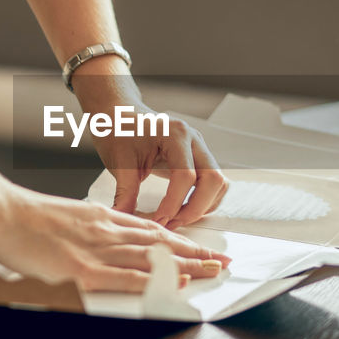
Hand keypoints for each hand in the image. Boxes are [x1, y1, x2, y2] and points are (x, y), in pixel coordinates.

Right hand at [0, 187, 229, 292]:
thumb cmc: (19, 218)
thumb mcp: (61, 219)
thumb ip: (82, 231)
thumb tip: (93, 245)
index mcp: (99, 218)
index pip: (148, 228)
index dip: (177, 239)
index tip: (198, 248)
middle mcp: (105, 230)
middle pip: (160, 241)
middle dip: (194, 252)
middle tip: (221, 262)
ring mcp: (96, 249)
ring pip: (153, 256)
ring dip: (187, 264)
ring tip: (213, 271)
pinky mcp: (82, 268)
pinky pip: (126, 275)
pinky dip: (155, 279)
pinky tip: (174, 282)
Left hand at [91, 102, 228, 229]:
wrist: (121, 114)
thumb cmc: (120, 131)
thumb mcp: (119, 161)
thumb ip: (125, 192)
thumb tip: (123, 219)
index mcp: (175, 134)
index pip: (185, 176)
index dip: (173, 204)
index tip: (158, 221)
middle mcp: (194, 139)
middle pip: (213, 179)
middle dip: (195, 208)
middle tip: (172, 224)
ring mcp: (199, 148)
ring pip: (219, 183)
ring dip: (203, 206)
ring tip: (177, 219)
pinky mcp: (199, 157)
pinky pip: (214, 183)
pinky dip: (205, 200)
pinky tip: (184, 210)